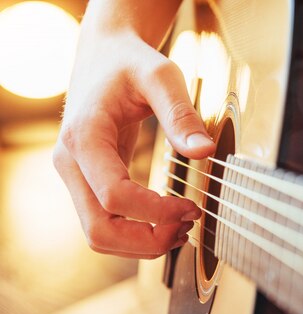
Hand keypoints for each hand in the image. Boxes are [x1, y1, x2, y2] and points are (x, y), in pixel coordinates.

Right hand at [53, 30, 214, 258]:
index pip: (114, 196)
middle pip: (99, 230)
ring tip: (182, 229)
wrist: (105, 54)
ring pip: (98, 235)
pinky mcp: (87, 182)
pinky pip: (105, 223)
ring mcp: (75, 176)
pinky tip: (167, 224)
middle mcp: (70, 162)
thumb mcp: (161, 76)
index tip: (193, 207)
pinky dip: (135, 234)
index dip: (157, 212)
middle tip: (187, 227)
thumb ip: (181, 114)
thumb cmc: (131, 62)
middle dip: (147, 240)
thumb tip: (205, 152)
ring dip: (141, 244)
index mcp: (84, 137)